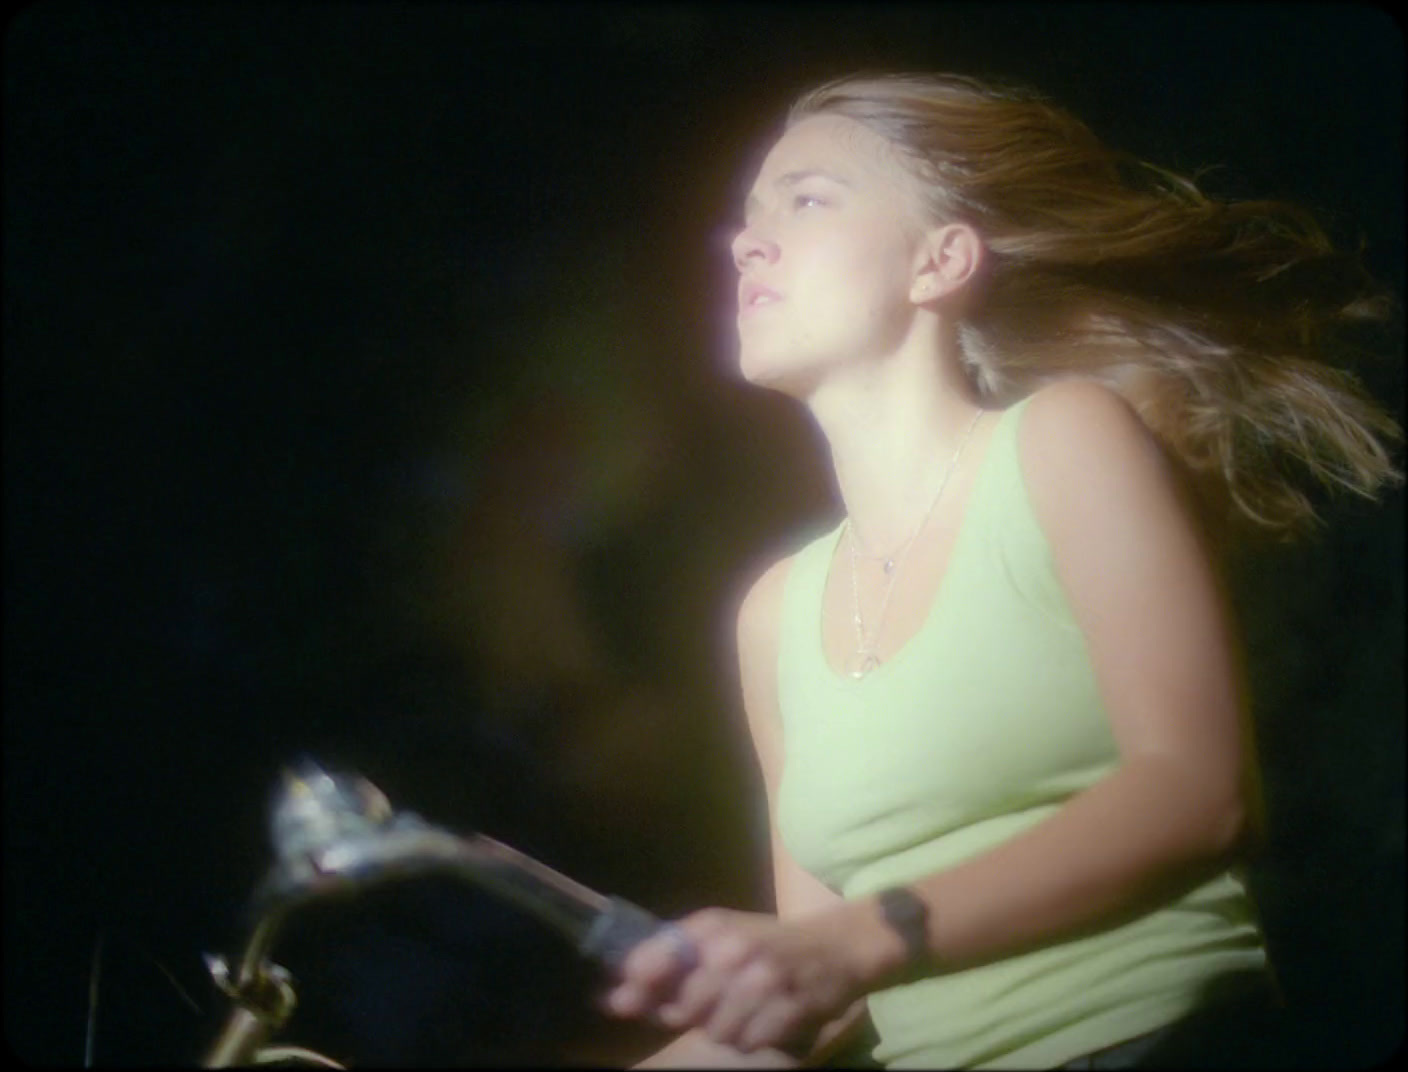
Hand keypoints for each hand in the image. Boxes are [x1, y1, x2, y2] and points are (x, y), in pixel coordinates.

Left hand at [602, 906, 873, 1053]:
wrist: (837, 947)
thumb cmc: (768, 941)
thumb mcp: (722, 933)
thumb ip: (671, 957)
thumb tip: (616, 993)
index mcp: (713, 926)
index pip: (658, 957)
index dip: (636, 984)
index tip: (619, 1000)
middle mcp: (735, 950)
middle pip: (684, 1008)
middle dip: (688, 1014)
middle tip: (711, 1002)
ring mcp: (763, 981)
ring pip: (715, 1031)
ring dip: (724, 1028)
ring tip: (743, 1008)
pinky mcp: (788, 1008)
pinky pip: (748, 1043)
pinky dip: (752, 1037)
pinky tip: (764, 1017)